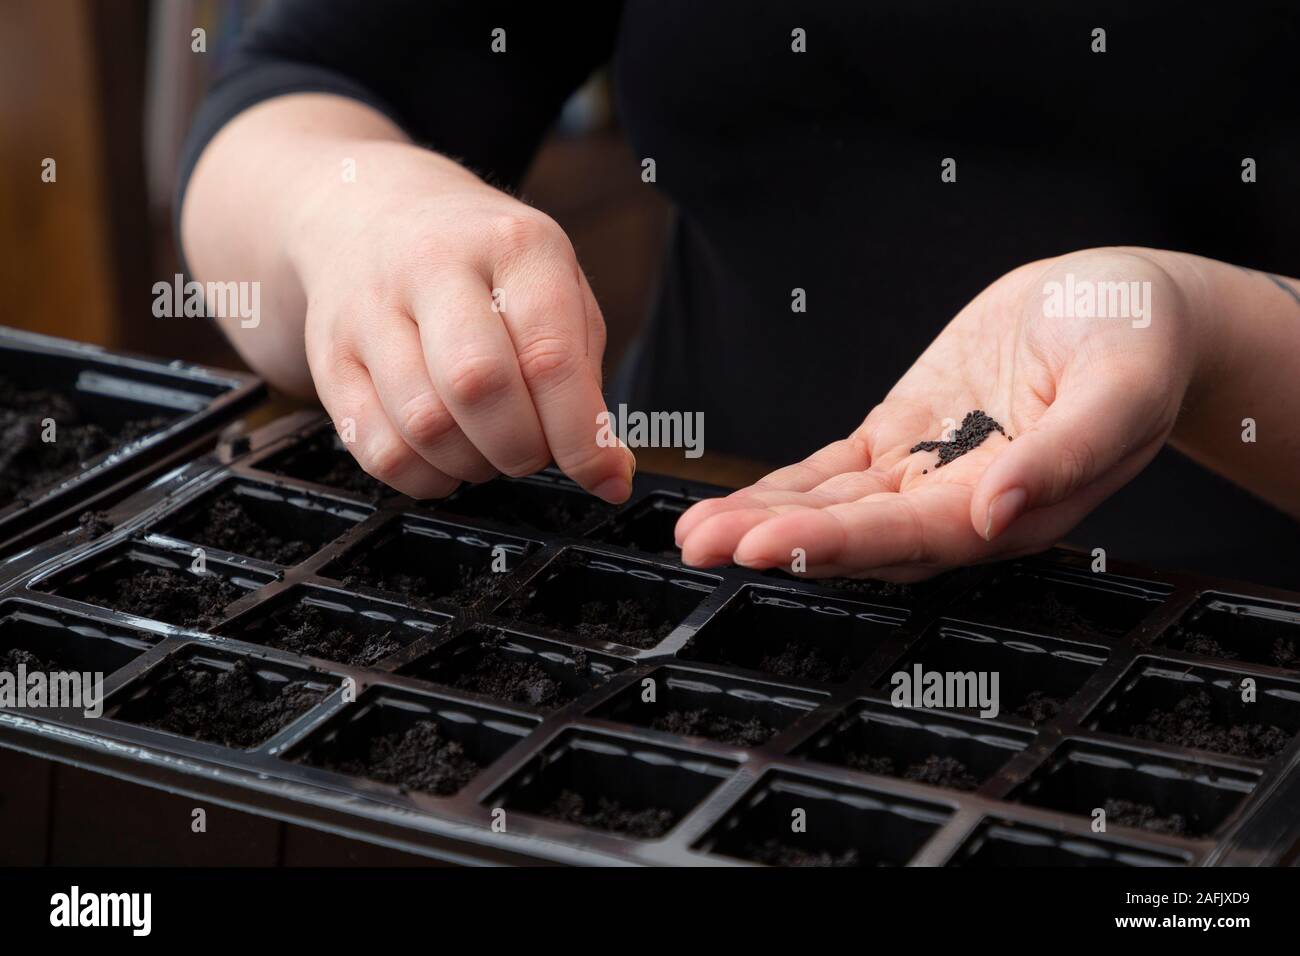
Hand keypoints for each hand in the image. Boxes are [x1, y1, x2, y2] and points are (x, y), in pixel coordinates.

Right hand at [290, 140, 634, 500]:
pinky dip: (422, 476)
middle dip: (520, 448)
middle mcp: (435, 266)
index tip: (603, 477)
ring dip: (471, 465)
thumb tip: (608, 471)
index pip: (550, 356)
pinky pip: (375, 448)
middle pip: (478, 386)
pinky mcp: (329, 356)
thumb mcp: (554, 286)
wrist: (366, 210)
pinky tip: (442, 456)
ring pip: (424, 424)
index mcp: (513, 245)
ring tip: (488, 447)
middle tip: (532, 450)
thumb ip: (583, 376)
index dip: (580, 436)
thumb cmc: (480, 262)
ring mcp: (370, 309)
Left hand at [675, 248, 1205, 579]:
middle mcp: (957, 506)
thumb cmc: (1137, 344)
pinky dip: (783, 487)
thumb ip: (1062, 455)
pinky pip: (833, 472)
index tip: (765, 545)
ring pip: (831, 508)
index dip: (835, 544)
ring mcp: (924, 474)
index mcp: (1011, 510)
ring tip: (693, 533)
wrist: (1121, 306)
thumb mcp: (1120, 389)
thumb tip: (993, 511)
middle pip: (854, 536)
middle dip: (774, 540)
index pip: (909, 538)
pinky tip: (733, 503)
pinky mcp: (902, 437)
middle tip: (699, 544)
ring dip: (762, 520)